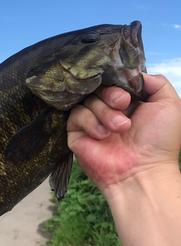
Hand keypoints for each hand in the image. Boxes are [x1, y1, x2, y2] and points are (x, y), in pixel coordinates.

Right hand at [67, 74, 180, 195]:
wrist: (143, 172)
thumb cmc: (159, 142)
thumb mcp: (169, 104)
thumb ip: (156, 82)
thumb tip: (133, 74)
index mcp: (129, 103)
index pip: (114, 80)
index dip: (118, 82)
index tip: (128, 93)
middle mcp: (109, 110)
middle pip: (98, 87)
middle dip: (111, 94)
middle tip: (123, 104)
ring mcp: (92, 122)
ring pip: (87, 100)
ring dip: (105, 112)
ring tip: (120, 128)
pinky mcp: (77, 134)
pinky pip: (76, 116)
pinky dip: (91, 122)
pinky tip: (104, 135)